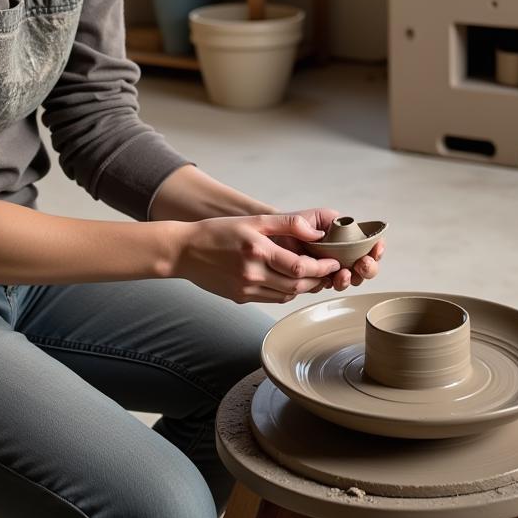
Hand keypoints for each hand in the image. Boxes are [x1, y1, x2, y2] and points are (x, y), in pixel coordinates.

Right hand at [171, 213, 341, 303]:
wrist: (184, 251)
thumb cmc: (218, 231)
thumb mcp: (253, 219)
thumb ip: (286, 224)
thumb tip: (315, 232)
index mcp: (257, 250)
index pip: (299, 267)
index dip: (321, 267)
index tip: (333, 262)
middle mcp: (252, 273)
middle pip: (296, 285)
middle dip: (318, 279)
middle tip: (330, 271)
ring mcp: (246, 289)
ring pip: (286, 295)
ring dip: (304, 287)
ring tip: (314, 275)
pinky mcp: (240, 298)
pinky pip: (271, 298)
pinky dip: (286, 291)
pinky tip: (289, 281)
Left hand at [272, 207, 384, 293]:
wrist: (270, 237)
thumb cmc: (291, 223)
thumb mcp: (310, 217)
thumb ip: (323, 221)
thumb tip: (331, 232)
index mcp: (344, 236)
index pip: (368, 244)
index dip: (376, 247)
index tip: (377, 247)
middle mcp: (341, 254)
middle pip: (364, 265)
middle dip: (368, 268)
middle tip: (363, 264)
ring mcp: (331, 268)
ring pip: (350, 278)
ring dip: (351, 278)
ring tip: (345, 274)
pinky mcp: (318, 279)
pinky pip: (330, 284)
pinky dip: (333, 283)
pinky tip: (331, 279)